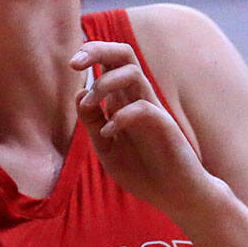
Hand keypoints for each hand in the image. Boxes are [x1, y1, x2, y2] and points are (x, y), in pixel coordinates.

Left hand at [71, 43, 217, 216]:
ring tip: (90, 105)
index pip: (111, 62)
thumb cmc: (142, 170)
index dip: (91, 53)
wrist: (175, 196)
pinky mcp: (165, 128)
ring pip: (133, 74)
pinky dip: (120, 117)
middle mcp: (139, 99)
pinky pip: (143, 109)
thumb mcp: (106, 147)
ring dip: (104, 84)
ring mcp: (153, 111)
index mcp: (124, 100)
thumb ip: (93, 122)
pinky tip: (109, 134)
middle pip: (124, 55)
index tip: (72, 63)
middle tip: (75, 63)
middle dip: (98, 50)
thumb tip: (79, 94)